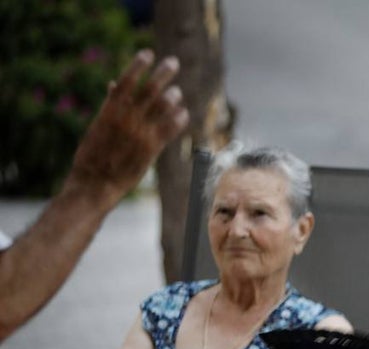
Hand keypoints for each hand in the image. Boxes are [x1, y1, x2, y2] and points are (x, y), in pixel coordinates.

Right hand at [70, 49, 189, 199]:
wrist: (95, 182)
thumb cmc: (93, 154)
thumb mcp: (97, 125)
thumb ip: (109, 105)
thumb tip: (113, 84)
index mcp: (109, 110)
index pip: (126, 80)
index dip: (138, 65)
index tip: (147, 53)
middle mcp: (127, 118)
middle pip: (150, 89)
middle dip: (163, 73)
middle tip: (173, 62)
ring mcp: (140, 133)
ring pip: (163, 107)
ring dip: (173, 96)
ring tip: (177, 93)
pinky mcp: (152, 148)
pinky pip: (171, 128)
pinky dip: (179, 119)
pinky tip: (184, 114)